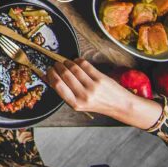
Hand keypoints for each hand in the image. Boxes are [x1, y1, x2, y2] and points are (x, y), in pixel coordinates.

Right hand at [47, 59, 161, 128]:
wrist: (120, 105)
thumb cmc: (98, 104)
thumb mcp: (78, 103)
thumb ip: (65, 91)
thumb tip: (47, 77)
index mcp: (75, 104)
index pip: (57, 85)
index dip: (51, 75)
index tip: (49, 70)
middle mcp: (84, 96)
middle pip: (64, 74)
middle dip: (58, 66)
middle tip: (57, 64)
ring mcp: (93, 86)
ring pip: (73, 68)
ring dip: (67, 62)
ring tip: (66, 62)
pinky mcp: (100, 78)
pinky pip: (84, 65)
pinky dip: (77, 61)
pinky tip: (76, 62)